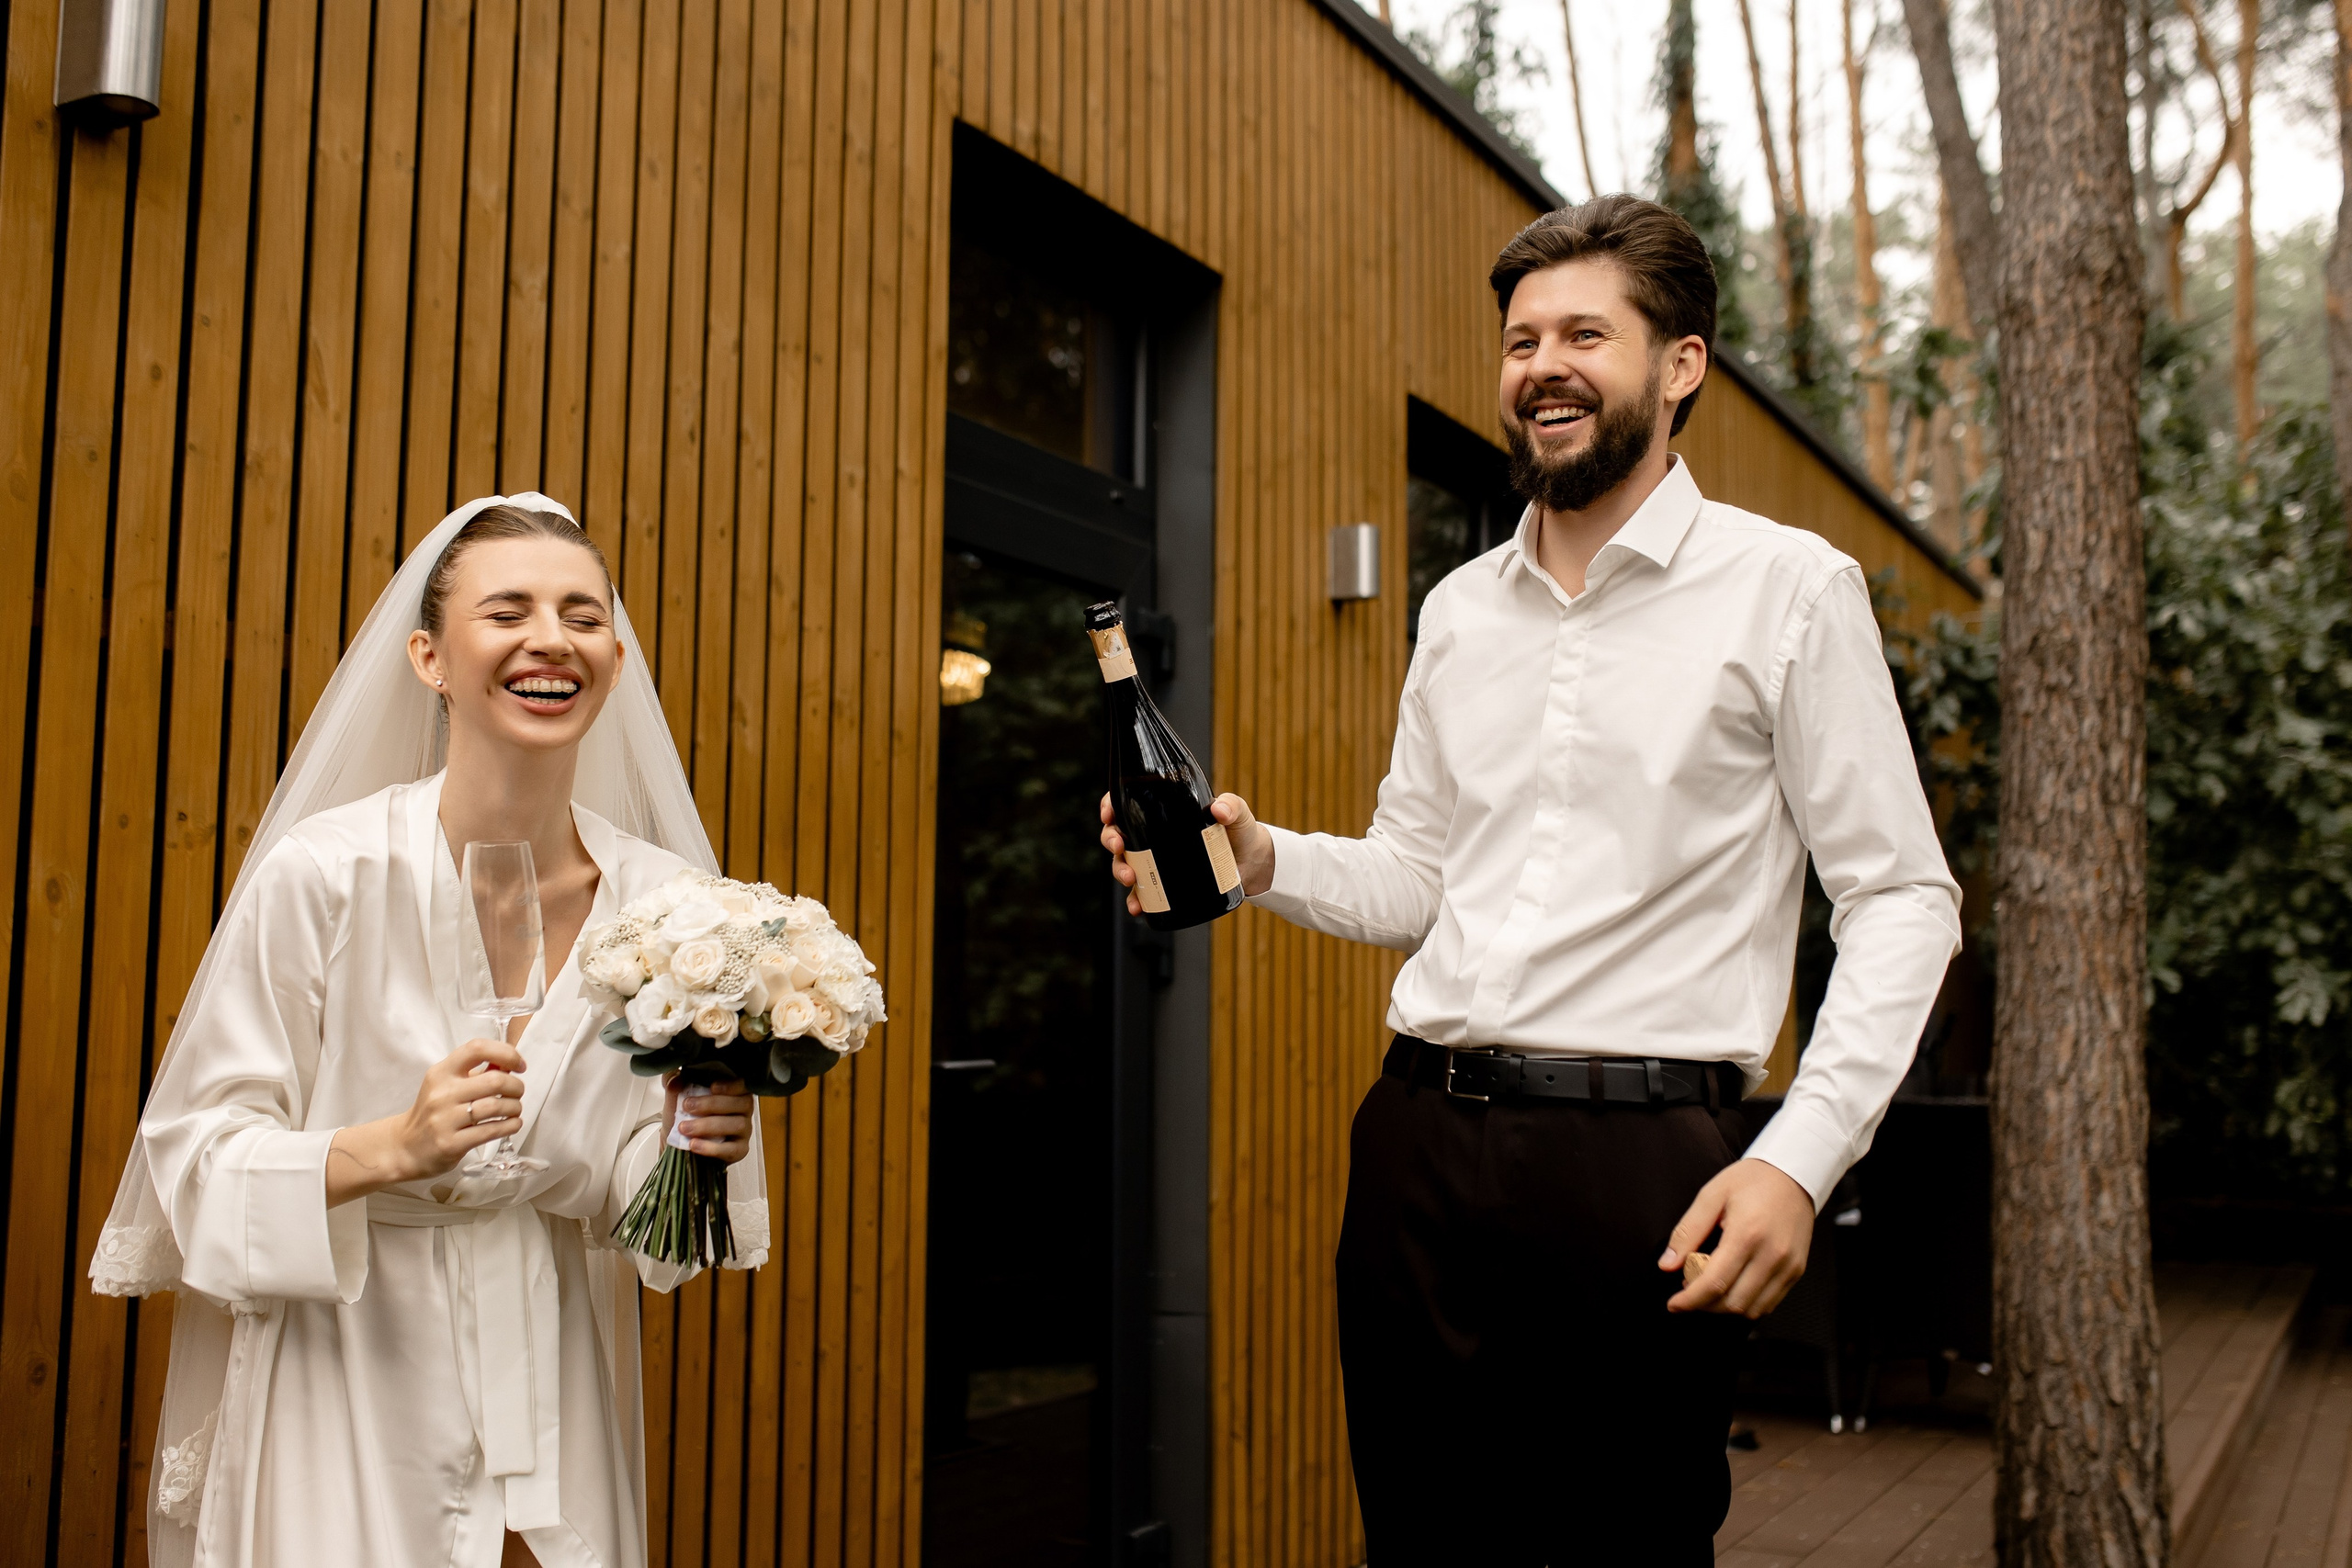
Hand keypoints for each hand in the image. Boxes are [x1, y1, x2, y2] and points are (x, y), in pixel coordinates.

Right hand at [326, 1039, 526, 1205]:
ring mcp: (445, 1120)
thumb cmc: (434, 1112)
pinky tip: (512, 1124)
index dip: (506, 1053)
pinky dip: (510, 1125)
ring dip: (515, 1107)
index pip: (477, 1048)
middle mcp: (441, 1093)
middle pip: (495, 1080)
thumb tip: (511, 1063)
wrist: (405, 1147)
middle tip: (518, 1092)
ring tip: (515, 1109)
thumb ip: (477, 1072)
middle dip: (516, 1086)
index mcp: (441, 1072)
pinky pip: (491, 1131)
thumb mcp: (447, 1084)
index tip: (519, 1065)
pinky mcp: (451, 1144)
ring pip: (496, 1106)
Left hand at [666, 1076, 753, 1163]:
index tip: (712, 1086)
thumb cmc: (685, 1116)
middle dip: (712, 1104)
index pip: (743, 1084)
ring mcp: (744, 1131)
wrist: (679, 1143)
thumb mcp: (676, 1097)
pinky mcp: (739, 1150)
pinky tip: (694, 1144)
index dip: (732, 1084)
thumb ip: (674, 1083)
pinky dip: (712, 1148)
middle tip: (687, 1106)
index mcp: (734, 1091)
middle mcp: (743, 1109)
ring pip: (737, 1125)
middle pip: (741, 1103)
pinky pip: (732, 1150)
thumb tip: (674, 1080)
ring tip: (685, 1128)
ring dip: (708, 1126)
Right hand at [1098, 791, 1275, 914]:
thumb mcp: (1237, 815)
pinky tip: (1137, 907)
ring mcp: (1157, 861)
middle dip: (1111, 840)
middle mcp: (1153, 836)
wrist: (1253, 863)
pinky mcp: (1166, 884)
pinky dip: (1136, 901)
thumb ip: (1231, 807)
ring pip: (1125, 864)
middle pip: (1118, 835)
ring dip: (1120, 870)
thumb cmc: (1240, 832)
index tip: (1109, 813)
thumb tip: (1218, 809)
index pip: (1127, 803)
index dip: (1110, 806)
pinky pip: (1143, 894)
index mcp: (1163, 811)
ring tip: (1131, 878)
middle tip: (1119, 847)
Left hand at [1659, 1157, 1814, 1316]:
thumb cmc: (1752, 1180)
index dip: (1690, 1300)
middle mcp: (1771, 1255)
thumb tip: (1667, 1264)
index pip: (1714, 1283)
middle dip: (1705, 1304)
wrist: (1793, 1173)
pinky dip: (1746, 1303)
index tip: (1674, 1304)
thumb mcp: (1711, 1195)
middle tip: (1690, 1289)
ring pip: (1752, 1309)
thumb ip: (1687, 1232)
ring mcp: (1787, 1266)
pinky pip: (1769, 1303)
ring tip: (1710, 1287)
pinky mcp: (1796, 1271)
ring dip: (1725, 1307)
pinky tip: (1733, 1286)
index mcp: (1747, 1234)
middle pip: (1732, 1303)